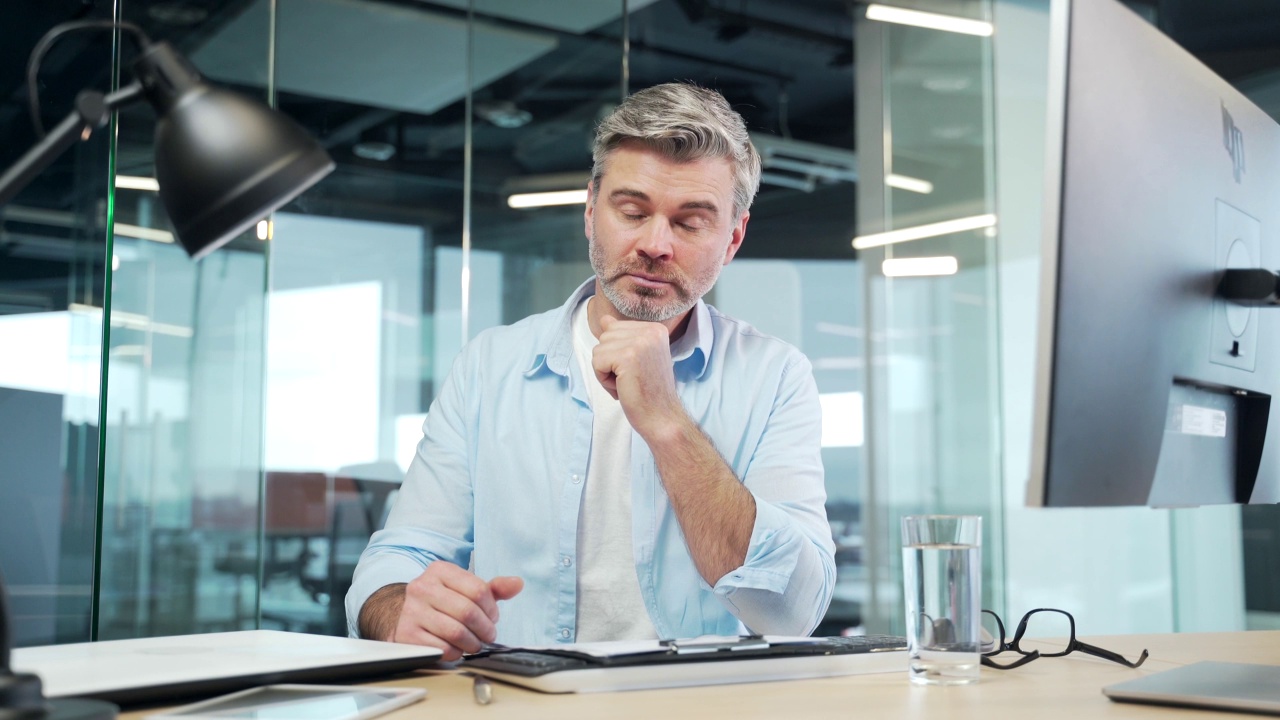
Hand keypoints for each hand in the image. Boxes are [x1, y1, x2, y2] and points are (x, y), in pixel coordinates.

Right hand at [392, 561, 522, 660]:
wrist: (404, 615)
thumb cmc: (443, 602)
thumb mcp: (466, 589)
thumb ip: (493, 588)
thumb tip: (517, 583)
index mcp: (440, 570)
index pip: (478, 590)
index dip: (491, 609)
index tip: (493, 617)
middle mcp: (422, 587)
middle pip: (468, 612)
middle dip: (485, 629)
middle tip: (488, 635)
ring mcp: (412, 611)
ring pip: (456, 632)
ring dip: (473, 643)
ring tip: (475, 643)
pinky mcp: (407, 634)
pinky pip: (442, 648)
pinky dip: (456, 653)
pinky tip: (457, 648)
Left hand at [592, 314, 683, 437]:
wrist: (662, 417)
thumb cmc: (649, 391)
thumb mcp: (638, 357)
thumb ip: (623, 337)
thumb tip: (604, 319)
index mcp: (655, 329)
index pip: (615, 328)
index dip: (618, 353)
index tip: (637, 369)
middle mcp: (650, 331)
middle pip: (605, 337)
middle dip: (610, 361)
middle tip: (631, 378)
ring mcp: (639, 342)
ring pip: (598, 350)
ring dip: (606, 371)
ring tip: (627, 383)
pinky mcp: (627, 357)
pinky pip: (597, 362)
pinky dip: (603, 379)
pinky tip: (622, 387)